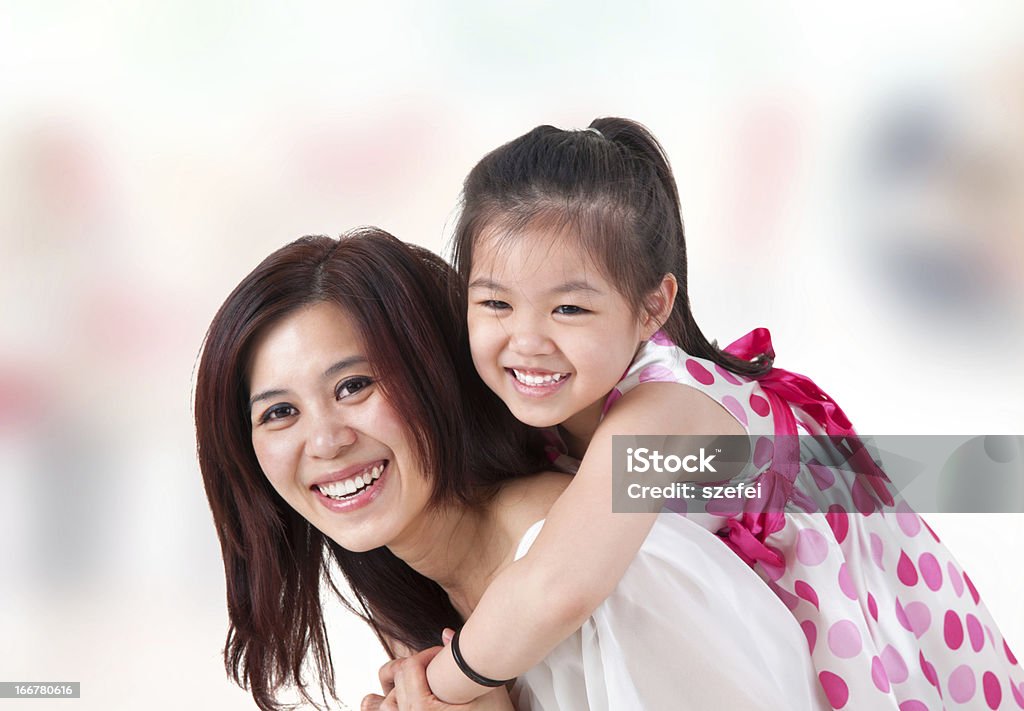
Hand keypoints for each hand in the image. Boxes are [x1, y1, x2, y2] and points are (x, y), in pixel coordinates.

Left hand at [361, 643, 513, 710]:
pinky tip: (394, 699)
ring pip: (382, 703)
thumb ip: (462, 660)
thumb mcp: (484, 689)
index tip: (440, 655)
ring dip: (392, 690)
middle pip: (395, 682)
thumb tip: (446, 633)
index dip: (426, 655)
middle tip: (433, 668)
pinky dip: (383, 705)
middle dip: (413, 669)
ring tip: (413, 683)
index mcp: (425, 710)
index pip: (408, 669)